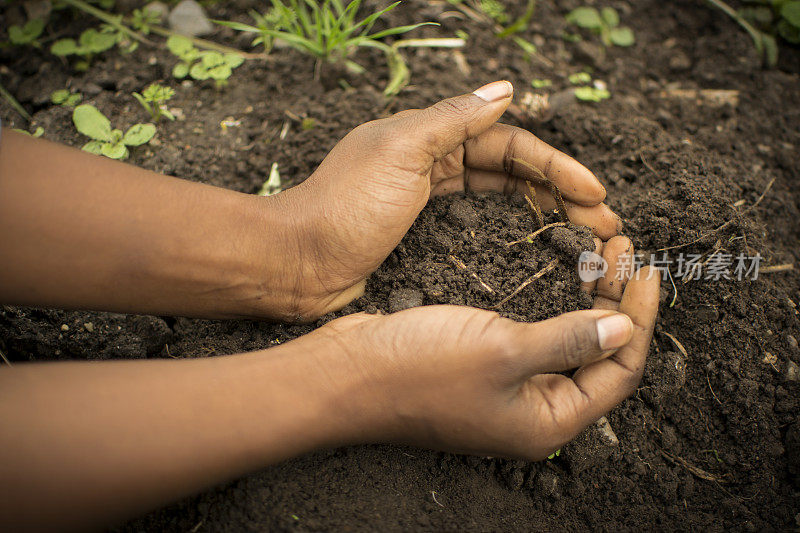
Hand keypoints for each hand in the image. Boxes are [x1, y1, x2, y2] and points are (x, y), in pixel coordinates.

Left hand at [269, 81, 621, 319]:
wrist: (295, 263)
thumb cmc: (342, 208)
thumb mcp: (400, 152)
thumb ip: (454, 120)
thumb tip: (506, 89)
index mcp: (428, 135)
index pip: (508, 144)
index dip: (554, 167)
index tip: (596, 194)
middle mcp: (430, 160)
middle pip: (510, 168)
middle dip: (559, 189)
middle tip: (603, 221)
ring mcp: (425, 196)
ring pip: (498, 193)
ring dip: (542, 208)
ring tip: (584, 232)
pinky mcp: (419, 230)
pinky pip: (476, 219)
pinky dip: (509, 224)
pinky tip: (534, 238)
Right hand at [288, 239, 658, 458]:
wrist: (345, 371)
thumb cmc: (419, 370)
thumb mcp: (503, 352)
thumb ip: (568, 341)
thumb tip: (624, 330)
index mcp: (545, 421)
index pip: (617, 371)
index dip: (639, 318)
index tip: (644, 268)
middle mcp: (530, 408)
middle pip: (595, 353)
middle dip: (614, 299)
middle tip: (620, 245)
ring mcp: (504, 386)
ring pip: (564, 337)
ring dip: (584, 295)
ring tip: (597, 248)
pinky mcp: (481, 364)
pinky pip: (532, 331)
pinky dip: (550, 299)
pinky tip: (555, 267)